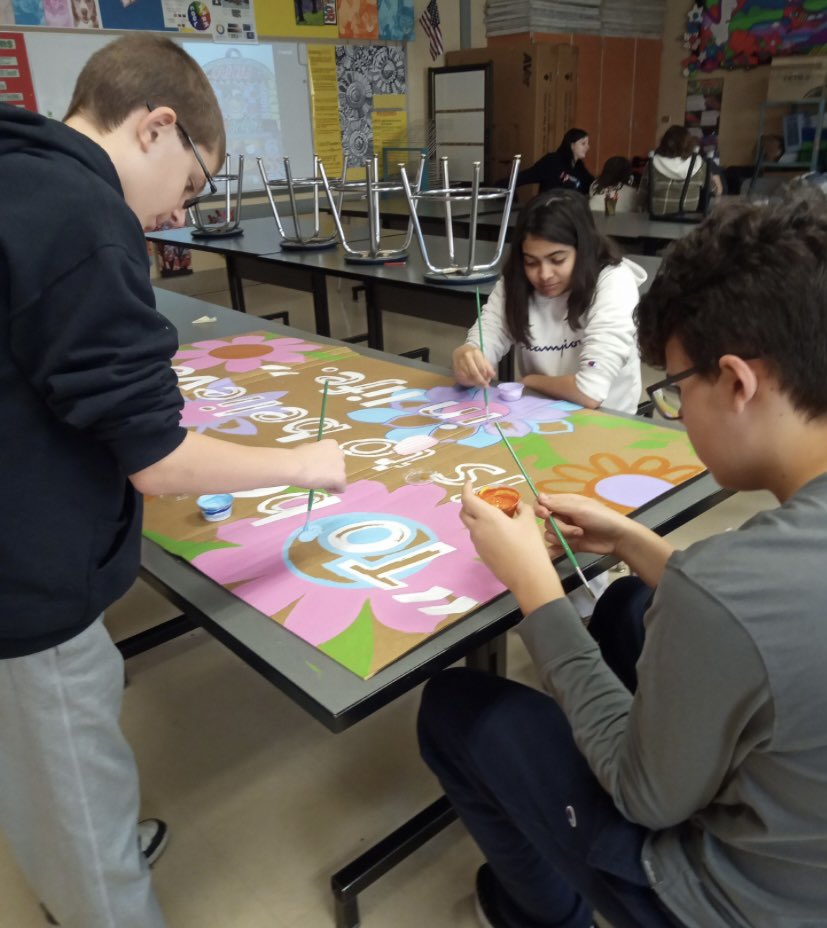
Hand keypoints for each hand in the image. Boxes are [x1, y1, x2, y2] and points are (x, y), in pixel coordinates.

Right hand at [296, 439, 346, 492]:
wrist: (295, 466)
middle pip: (338, 466)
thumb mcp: (307, 448)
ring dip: (331, 480)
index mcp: (332, 444)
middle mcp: (339, 453)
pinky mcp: (341, 478)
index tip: (318, 467)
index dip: (326, 463)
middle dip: (330, 471)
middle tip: (318, 475)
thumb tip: (315, 460)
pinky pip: (341, 488)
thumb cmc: (297, 457)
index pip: (334, 455)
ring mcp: (341, 466)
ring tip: (318, 482)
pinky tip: (323, 488)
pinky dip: (334, 490)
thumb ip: (316, 453)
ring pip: (340, 476)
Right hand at [452, 344, 495, 387]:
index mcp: (476, 353)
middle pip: (475, 372)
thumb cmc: (474, 355)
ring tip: (478, 383)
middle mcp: (467, 356)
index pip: (482, 367)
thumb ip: (488, 367)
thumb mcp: (483, 358)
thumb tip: (493, 375)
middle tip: (484, 386)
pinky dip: (468, 381)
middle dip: (480, 381)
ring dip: (474, 382)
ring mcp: (460, 362)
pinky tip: (472, 381)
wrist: (461, 351)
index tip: (488, 382)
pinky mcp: (456, 367)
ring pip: (469, 376)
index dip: (485, 376)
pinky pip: (463, 377)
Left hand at [460, 482, 562, 611]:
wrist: (529, 577)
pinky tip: (499, 534)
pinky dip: (483, 531)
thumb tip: (518, 505)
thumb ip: (522, 509)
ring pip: (471, 527)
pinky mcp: (482, 556)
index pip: (467, 499)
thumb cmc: (529, 546)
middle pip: (464, 513)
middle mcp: (478, 530)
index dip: (466, 489)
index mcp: (487, 517)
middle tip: (482, 499)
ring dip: (477, 518)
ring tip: (495, 517)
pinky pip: (478, 538)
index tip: (470, 482)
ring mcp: (478, 544)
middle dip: (468, 503)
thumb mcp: (529, 522)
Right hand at [535, 493, 628, 558]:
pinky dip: (555, 550)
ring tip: (580, 536)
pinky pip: (553, 547)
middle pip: (546, 522)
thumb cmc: (601, 518)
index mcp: (564, 503)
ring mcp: (565, 531)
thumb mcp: (580, 508)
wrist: (617, 538)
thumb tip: (538, 496)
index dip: (540, 509)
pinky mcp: (567, 544)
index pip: (542, 503)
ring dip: (564, 537)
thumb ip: (558, 504)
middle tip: (577, 529)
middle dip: (560, 527)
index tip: (545, 514)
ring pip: (549, 535)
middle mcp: (562, 516)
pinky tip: (563, 550)